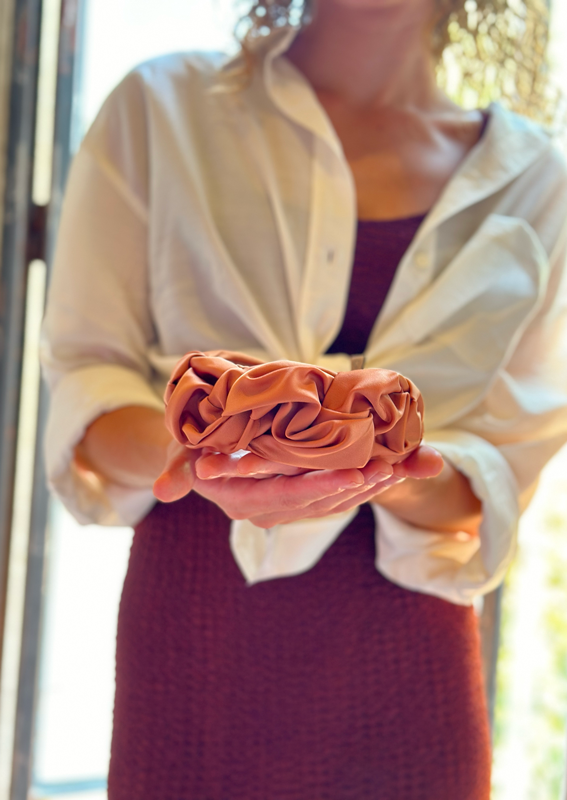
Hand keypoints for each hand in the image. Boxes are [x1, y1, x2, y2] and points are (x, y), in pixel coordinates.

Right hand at [153, 445, 442, 527]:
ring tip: (403, 468)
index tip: (355, 472)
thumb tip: (161, 491)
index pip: (288, 495)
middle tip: (393, 467)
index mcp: (243, 501)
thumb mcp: (180, 455)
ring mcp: (285, 507)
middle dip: (357, 484)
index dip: (322, 485)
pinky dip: (363, 483)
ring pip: (334, 501)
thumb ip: (177, 471)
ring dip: (368, 486)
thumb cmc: (189, 448)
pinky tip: (392, 471)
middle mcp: (267, 511)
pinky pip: (335, 495)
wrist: (197, 460)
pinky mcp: (298, 499)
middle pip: (320, 500)